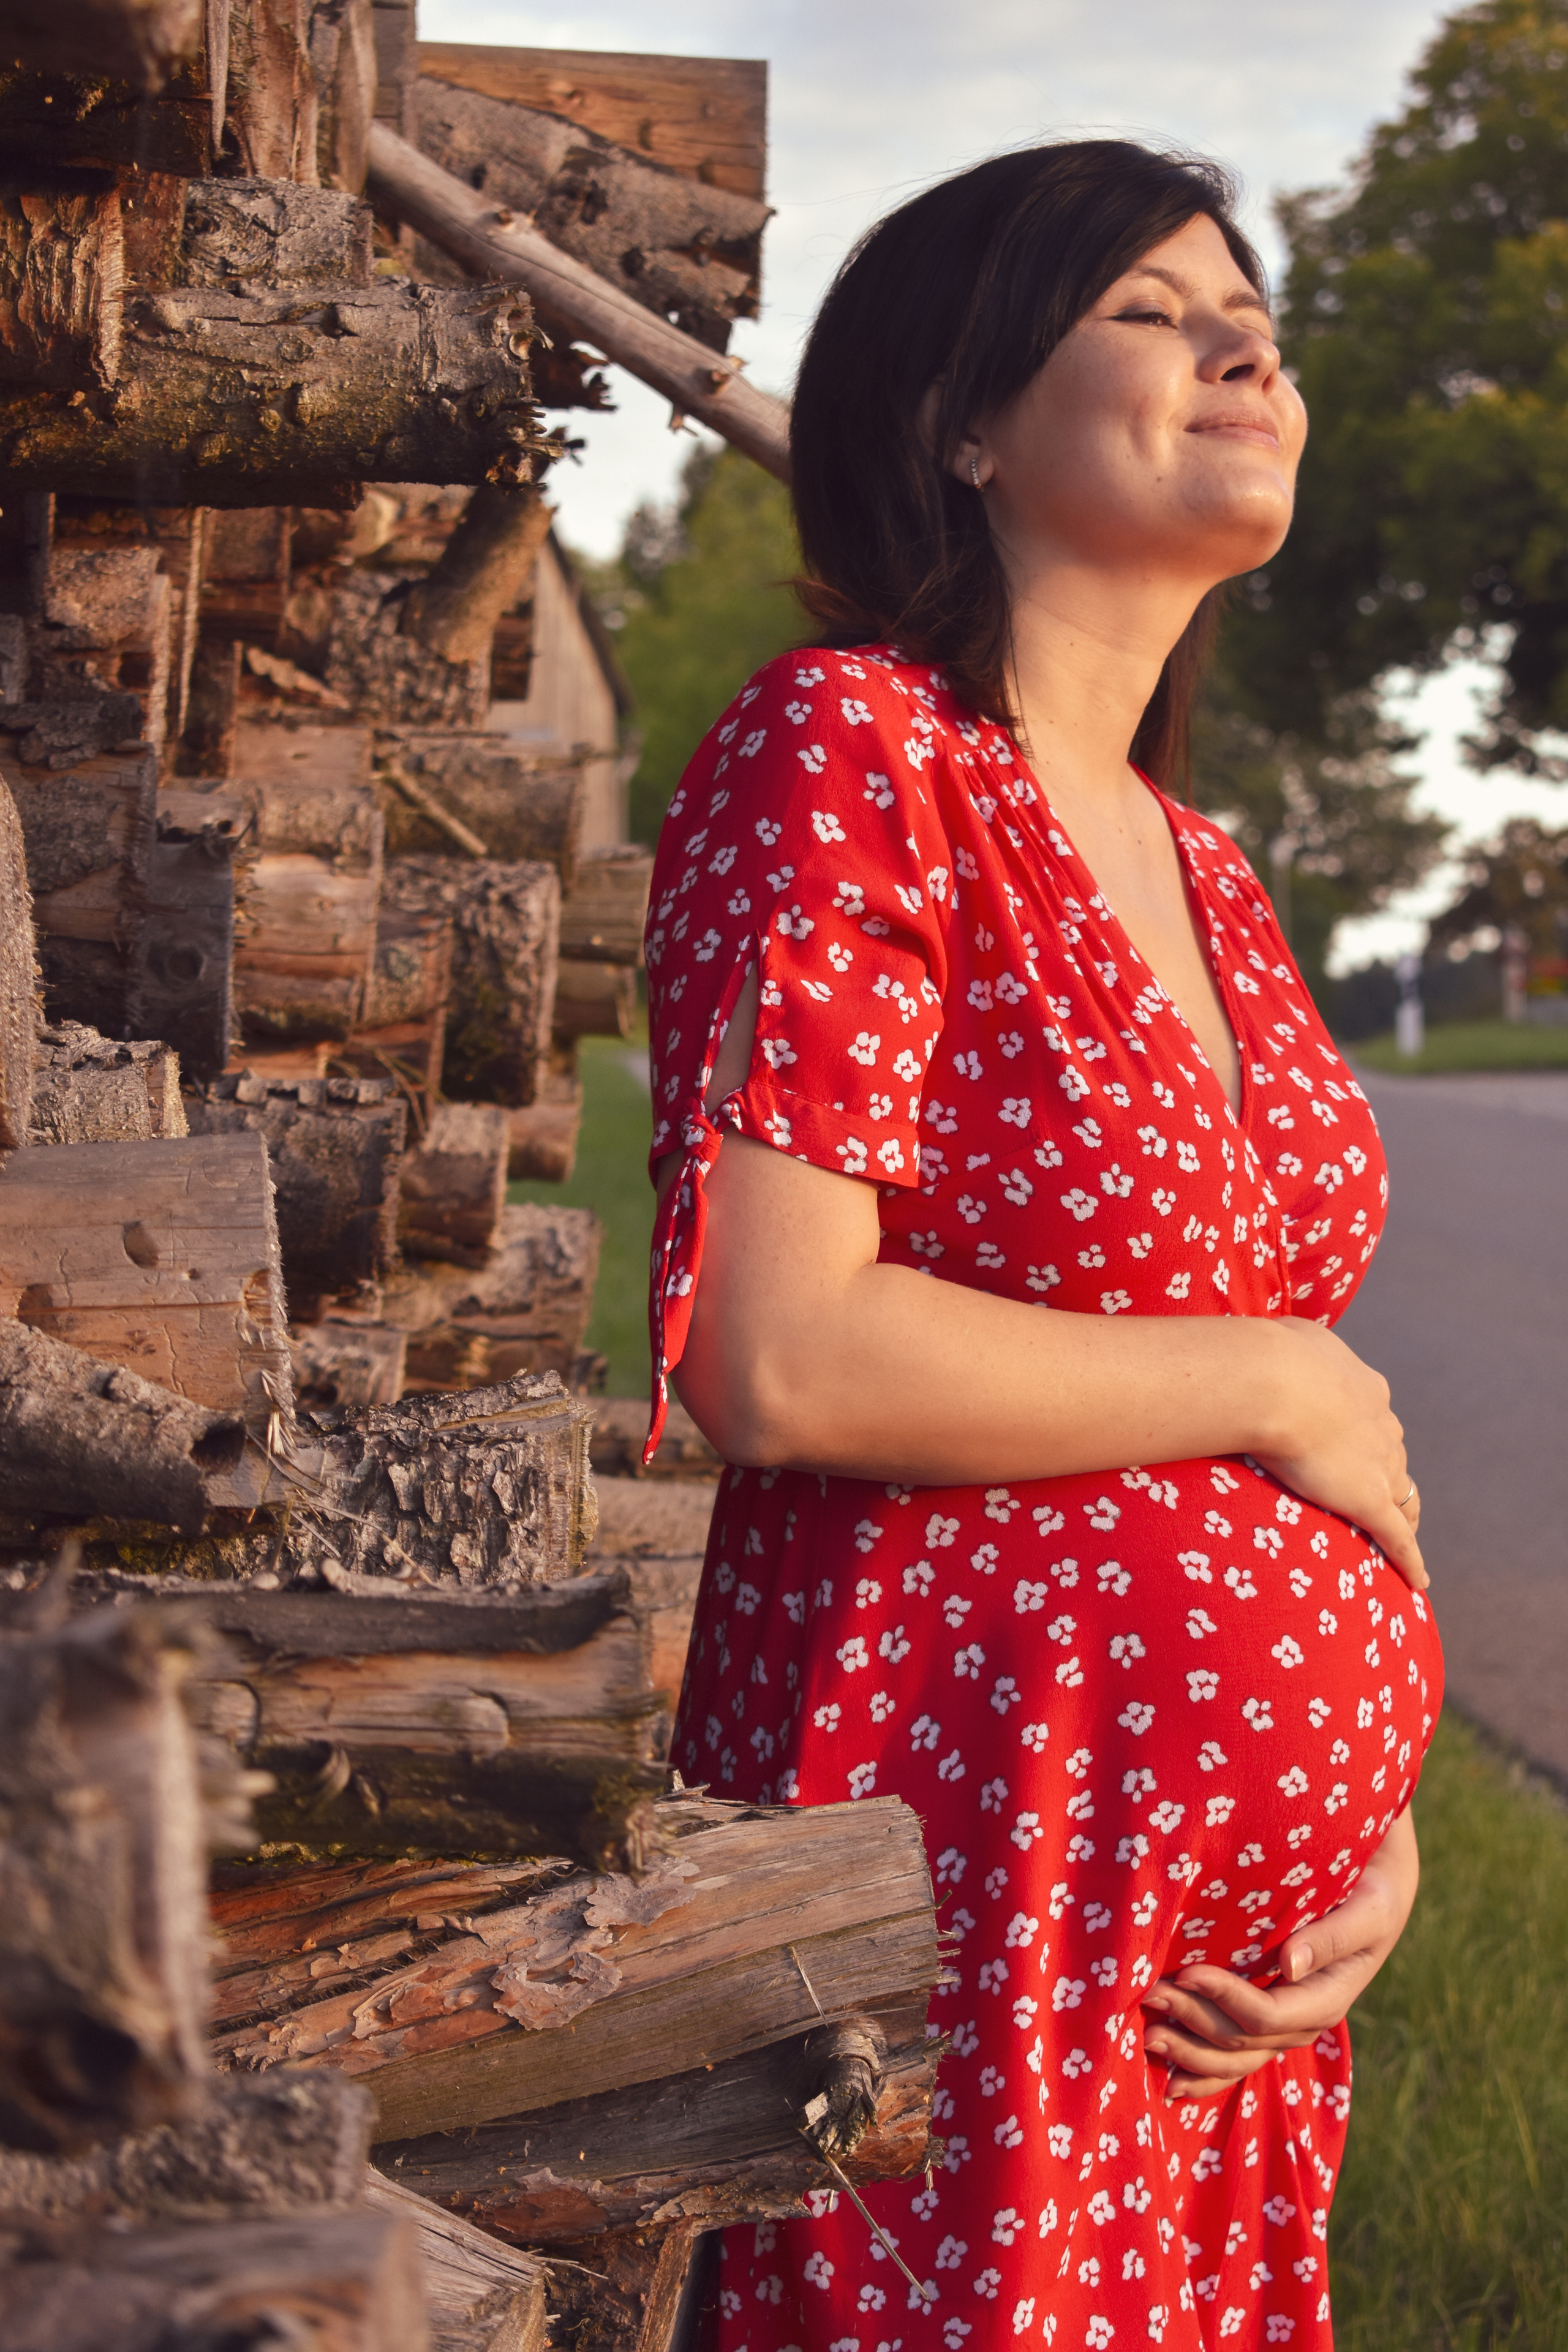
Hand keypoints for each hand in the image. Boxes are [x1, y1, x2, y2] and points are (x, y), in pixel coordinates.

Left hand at [1141, 1808, 1419, 2101]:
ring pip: (1233, 2060)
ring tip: (1144, 2036)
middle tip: (1147, 1995)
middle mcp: (1302, 2022)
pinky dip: (1201, 2072)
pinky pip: (1234, 2059)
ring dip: (1188, 2053)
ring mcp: (1284, 2028)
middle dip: (1192, 2022)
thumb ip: (1332, 1937)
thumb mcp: (1367, 1909)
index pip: (1267, 2015)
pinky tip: (1168, 2080)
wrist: (1375, 1898)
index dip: (1223, 1998)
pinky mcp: (1268, 2023)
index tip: (1184, 1972)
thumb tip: (1290, 1964)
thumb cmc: (1370, 1893)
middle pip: (1241, 2040)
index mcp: (1326, 1999)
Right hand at [1252, 1318, 1426, 1590]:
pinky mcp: (1370, 1501)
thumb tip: (1278, 1340)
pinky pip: (1398, 1537)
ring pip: (1402, 1496)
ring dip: (1402, 1513)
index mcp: (1366, 1389)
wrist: (1277, 1382)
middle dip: (1387, 1473)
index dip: (1366, 1433)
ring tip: (1399, 1536)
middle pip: (1394, 1457)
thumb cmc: (1274, 1356)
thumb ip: (1294, 1347)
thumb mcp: (1290, 1338)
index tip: (1351, 1442)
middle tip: (1377, 1491)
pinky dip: (1410, 1560)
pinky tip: (1417, 1581)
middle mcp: (1383, 1427)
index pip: (1375, 1418)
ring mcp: (1380, 1465)